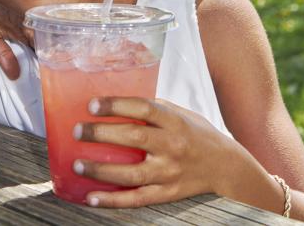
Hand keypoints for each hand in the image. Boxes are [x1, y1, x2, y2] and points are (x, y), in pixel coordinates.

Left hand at [71, 97, 236, 207]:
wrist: (226, 167)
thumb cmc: (197, 134)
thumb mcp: (180, 114)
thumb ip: (153, 109)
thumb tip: (114, 102)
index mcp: (175, 121)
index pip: (144, 108)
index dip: (117, 105)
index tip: (92, 105)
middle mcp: (173, 146)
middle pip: (135, 138)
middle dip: (102, 134)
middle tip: (78, 131)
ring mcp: (170, 172)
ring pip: (132, 174)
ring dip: (101, 170)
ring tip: (77, 164)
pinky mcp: (167, 193)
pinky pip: (137, 199)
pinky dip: (113, 200)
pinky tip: (92, 198)